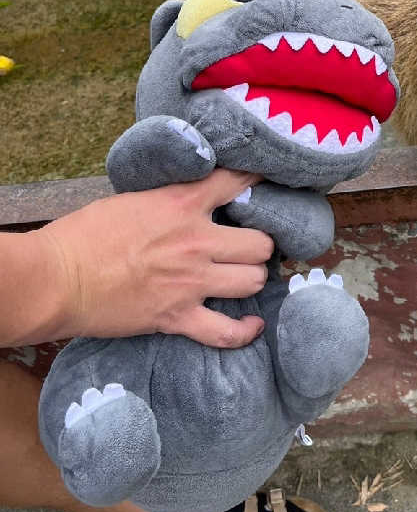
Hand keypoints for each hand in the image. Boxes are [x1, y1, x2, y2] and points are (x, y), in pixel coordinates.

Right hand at [21, 170, 272, 347]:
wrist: (58, 278)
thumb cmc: (85, 235)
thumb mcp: (133, 200)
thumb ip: (169, 200)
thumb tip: (188, 201)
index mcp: (182, 204)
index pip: (237, 181)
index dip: (256, 179)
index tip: (263, 182)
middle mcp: (196, 242)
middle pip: (259, 243)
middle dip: (260, 245)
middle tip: (251, 248)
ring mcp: (190, 282)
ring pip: (251, 281)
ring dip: (251, 279)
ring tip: (245, 277)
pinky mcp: (178, 317)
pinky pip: (226, 332)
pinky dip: (245, 331)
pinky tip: (253, 326)